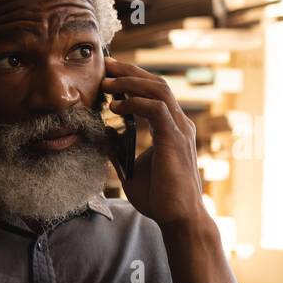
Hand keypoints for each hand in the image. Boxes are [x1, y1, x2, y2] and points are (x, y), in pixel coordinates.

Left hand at [101, 57, 205, 228]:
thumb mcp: (130, 168)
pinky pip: (157, 111)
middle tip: (105, 64)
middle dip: (129, 71)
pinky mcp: (175, 140)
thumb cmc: (159, 196)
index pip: (153, 92)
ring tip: (106, 83)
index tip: (108, 73)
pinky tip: (116, 107)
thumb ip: (119, 148)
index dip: (132, 79)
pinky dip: (135, 104)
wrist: (177, 218)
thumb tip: (103, 135)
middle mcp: (179, 123)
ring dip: (130, 83)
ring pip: (158, 90)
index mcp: (171, 127)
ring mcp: (179, 130)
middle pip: (156, 83)